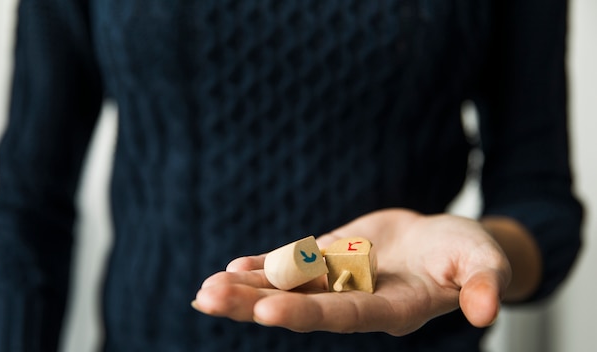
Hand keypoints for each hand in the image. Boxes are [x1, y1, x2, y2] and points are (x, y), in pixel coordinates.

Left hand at [192, 209, 510, 334]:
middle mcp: (357, 300)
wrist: (445, 240)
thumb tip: (487, 309)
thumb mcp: (484, 263)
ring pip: (288, 287)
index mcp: (392, 308)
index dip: (308, 314)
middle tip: (209, 300)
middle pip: (301, 306)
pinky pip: (293, 265)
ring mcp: (341, 280)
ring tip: (204, 292)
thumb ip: (483, 285)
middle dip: (255, 305)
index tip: (268, 311)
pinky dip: (263, 266)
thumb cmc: (469, 254)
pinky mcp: (332, 258)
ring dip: (247, 289)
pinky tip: (233, 269)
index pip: (345, 316)